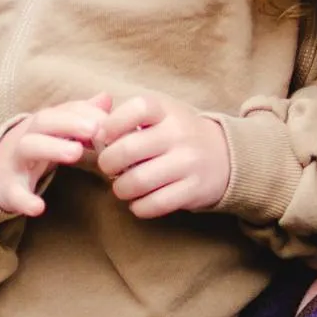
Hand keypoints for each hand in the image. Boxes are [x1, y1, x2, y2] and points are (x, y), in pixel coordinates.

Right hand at [0, 99, 115, 218]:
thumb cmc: (33, 149)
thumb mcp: (55, 131)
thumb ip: (80, 115)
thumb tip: (106, 98)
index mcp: (43, 123)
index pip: (64, 110)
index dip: (87, 113)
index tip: (110, 121)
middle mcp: (28, 136)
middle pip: (45, 122)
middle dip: (70, 122)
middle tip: (95, 129)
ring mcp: (15, 161)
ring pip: (28, 147)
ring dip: (52, 148)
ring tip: (76, 153)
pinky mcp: (8, 188)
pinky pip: (15, 193)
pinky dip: (24, 200)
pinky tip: (38, 208)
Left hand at [92, 95, 233, 217]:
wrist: (225, 156)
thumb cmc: (176, 135)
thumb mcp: (158, 116)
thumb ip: (124, 119)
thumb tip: (91, 133)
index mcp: (166, 110)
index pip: (135, 109)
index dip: (111, 125)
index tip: (105, 137)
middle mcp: (179, 133)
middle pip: (127, 150)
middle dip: (107, 164)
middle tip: (109, 168)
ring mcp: (188, 162)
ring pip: (137, 182)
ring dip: (120, 189)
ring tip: (122, 187)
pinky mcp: (194, 189)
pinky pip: (155, 204)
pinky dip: (139, 207)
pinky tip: (138, 201)